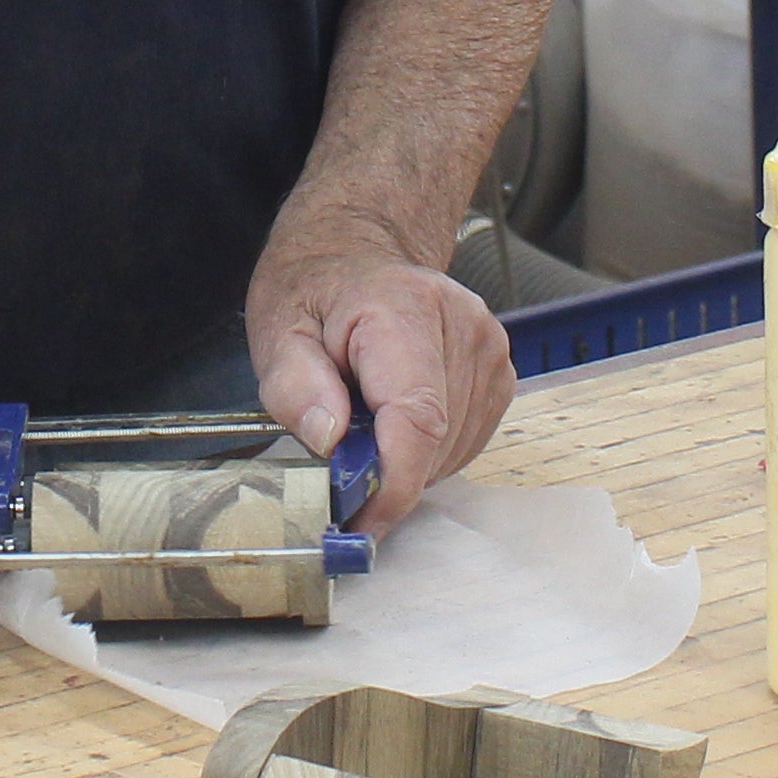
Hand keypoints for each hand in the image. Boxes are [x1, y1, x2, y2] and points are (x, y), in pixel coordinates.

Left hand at [248, 235, 513, 532]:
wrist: (356, 253)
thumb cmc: (315, 293)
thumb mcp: (278, 331)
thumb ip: (294, 386)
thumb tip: (330, 440)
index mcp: (404, 309)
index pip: (417, 418)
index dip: (392, 485)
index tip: (359, 524)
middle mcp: (462, 324)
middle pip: (435, 441)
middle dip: (387, 473)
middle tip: (341, 465)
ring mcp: (489, 347)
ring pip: (455, 449)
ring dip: (408, 462)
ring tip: (366, 424)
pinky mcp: (499, 369)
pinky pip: (468, 439)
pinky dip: (430, 451)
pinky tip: (395, 421)